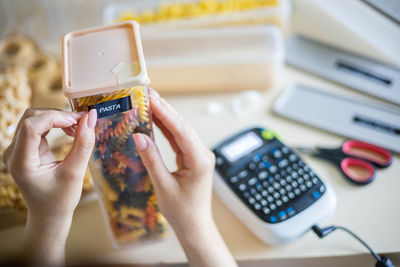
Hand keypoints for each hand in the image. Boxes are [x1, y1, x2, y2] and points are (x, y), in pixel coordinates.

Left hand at [3, 108, 96, 265]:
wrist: (49, 214)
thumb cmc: (61, 199)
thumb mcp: (75, 173)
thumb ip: (84, 144)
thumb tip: (91, 117)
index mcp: (21, 162)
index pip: (31, 126)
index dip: (56, 117)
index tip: (79, 120)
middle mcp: (13, 153)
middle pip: (31, 118)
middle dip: (59, 116)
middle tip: (82, 123)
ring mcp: (16, 150)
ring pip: (34, 118)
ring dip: (58, 118)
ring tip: (78, 128)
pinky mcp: (24, 148)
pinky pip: (38, 126)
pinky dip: (55, 124)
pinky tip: (70, 131)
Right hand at [133, 89, 236, 266]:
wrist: (195, 225)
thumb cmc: (181, 211)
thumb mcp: (163, 186)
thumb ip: (151, 160)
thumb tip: (138, 136)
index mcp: (199, 160)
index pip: (180, 130)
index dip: (164, 113)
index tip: (150, 99)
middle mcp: (202, 154)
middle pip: (182, 126)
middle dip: (165, 109)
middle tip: (147, 94)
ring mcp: (199, 155)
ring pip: (181, 131)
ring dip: (166, 116)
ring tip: (149, 102)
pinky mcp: (194, 158)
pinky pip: (180, 139)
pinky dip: (168, 129)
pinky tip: (157, 119)